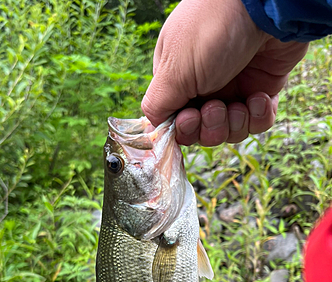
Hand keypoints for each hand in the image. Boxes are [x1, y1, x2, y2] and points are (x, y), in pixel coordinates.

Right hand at [141, 0, 307, 145]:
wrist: (264, 7)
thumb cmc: (212, 30)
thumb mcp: (174, 70)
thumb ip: (158, 104)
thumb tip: (153, 128)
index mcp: (178, 82)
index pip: (175, 123)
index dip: (184, 130)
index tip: (190, 117)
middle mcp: (205, 88)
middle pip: (203, 133)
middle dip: (211, 128)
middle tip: (217, 106)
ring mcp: (234, 89)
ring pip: (230, 132)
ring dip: (236, 123)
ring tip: (241, 103)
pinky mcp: (262, 91)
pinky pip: (258, 122)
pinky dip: (259, 117)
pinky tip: (260, 97)